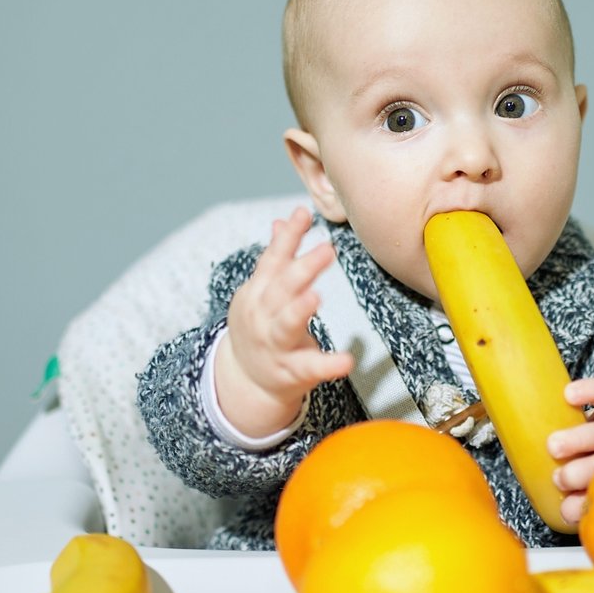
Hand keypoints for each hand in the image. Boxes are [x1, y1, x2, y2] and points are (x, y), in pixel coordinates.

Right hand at [215, 206, 354, 437]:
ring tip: (316, 296)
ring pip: (286, 325)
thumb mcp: (262, 291)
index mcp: (259, 292)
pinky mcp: (291, 371)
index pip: (273, 259)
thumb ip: (276, 258)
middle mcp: (264, 315)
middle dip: (302, 268)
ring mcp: (275, 344)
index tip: (304, 213)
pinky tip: (347, 360)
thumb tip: (282, 221)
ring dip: (299, 310)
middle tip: (327, 249)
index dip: (288, 236)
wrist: (246, 379)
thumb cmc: (262, 326)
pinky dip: (327, 364)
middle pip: (282, 288)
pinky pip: (309, 367)